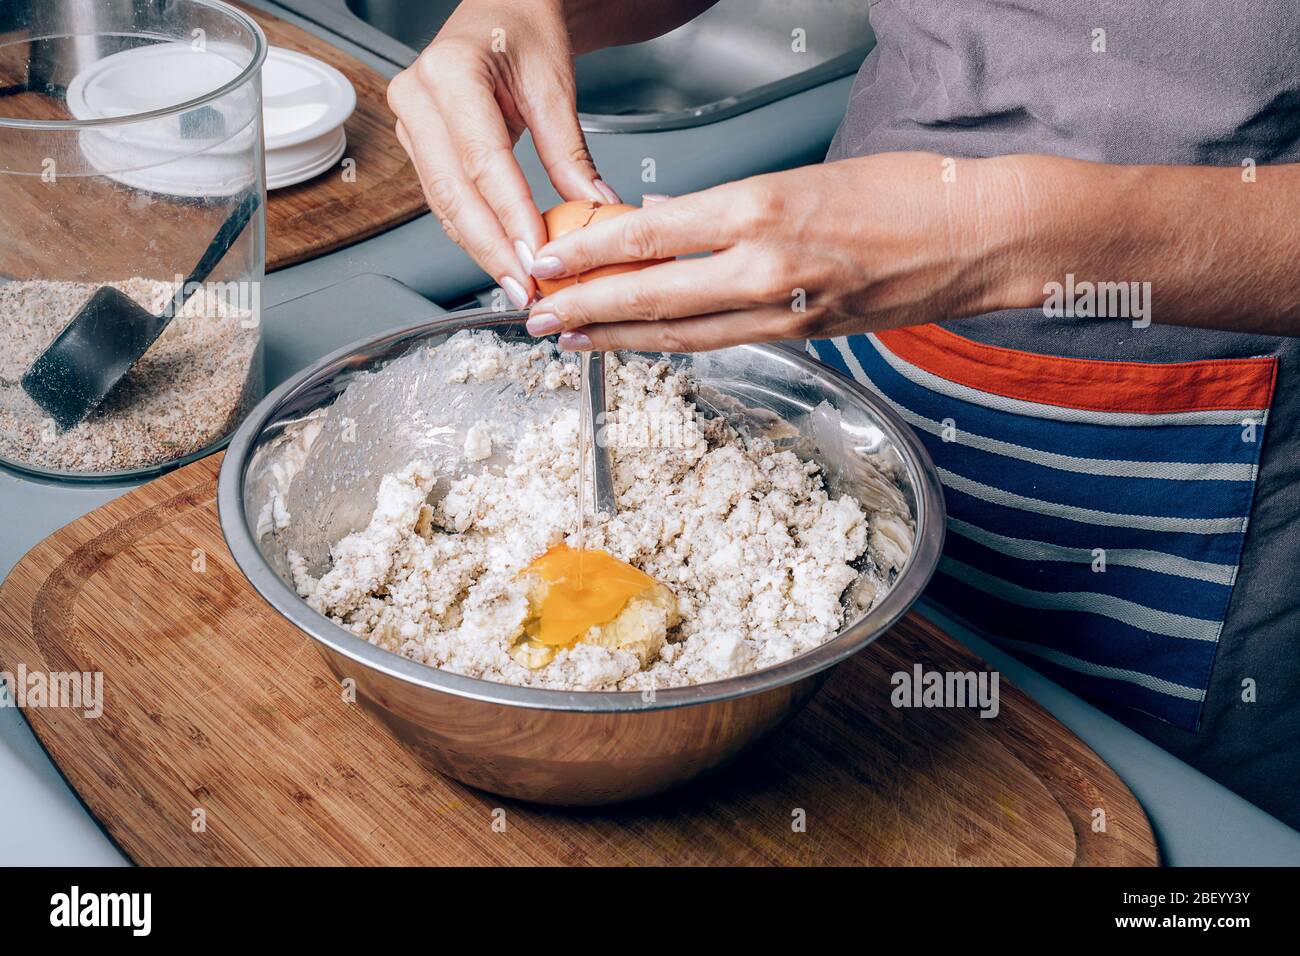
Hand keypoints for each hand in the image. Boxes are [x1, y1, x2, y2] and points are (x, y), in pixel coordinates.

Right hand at [386, 0, 619, 308]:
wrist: (502, 12)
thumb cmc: (524, 32)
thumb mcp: (554, 85)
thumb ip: (570, 151)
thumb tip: (594, 206)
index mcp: (450, 73)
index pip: (483, 161)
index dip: (509, 217)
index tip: (536, 257)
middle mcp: (418, 99)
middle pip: (454, 194)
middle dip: (493, 250)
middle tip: (526, 289)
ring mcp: (411, 125)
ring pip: (445, 206)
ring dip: (483, 251)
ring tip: (519, 285)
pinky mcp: (419, 147)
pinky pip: (445, 202)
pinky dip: (475, 235)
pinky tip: (502, 260)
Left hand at [524, 153, 1025, 350]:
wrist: (976, 235)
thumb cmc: (902, 193)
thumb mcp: (802, 177)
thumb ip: (727, 208)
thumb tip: (662, 225)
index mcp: (760, 206)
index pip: (650, 232)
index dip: (589, 252)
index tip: (548, 258)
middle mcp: (764, 264)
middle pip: (650, 293)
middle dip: (584, 307)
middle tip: (534, 316)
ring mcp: (783, 308)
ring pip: (679, 330)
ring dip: (617, 337)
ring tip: (572, 339)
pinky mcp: (803, 336)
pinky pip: (721, 342)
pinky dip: (673, 344)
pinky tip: (641, 343)